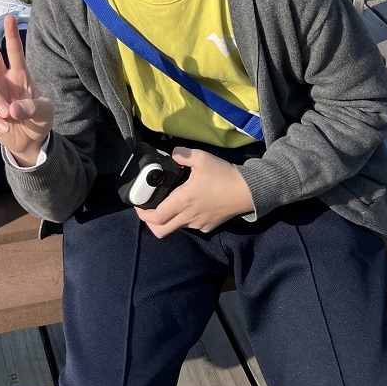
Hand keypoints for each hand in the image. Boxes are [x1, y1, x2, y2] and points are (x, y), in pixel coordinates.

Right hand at [0, 12, 53, 165]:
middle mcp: (3, 79)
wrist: (30, 142)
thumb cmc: (38, 119)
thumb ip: (33, 107)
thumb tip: (13, 109)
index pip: (15, 51)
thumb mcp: (45, 112)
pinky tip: (5, 127)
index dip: (12, 35)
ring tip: (8, 115)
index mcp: (20, 74)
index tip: (9, 18)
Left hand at [135, 147, 253, 237]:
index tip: (138, 205)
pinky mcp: (208, 226)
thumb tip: (172, 154)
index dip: (142, 214)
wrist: (248, 191)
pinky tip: (188, 205)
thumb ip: (182, 154)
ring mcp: (199, 224)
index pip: (156, 217)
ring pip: (176, 227)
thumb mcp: (201, 158)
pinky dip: (183, 219)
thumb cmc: (223, 175)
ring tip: (167, 203)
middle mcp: (188, 217)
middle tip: (148, 209)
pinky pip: (190, 226)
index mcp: (183, 201)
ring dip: (167, 219)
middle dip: (150, 223)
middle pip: (161, 230)